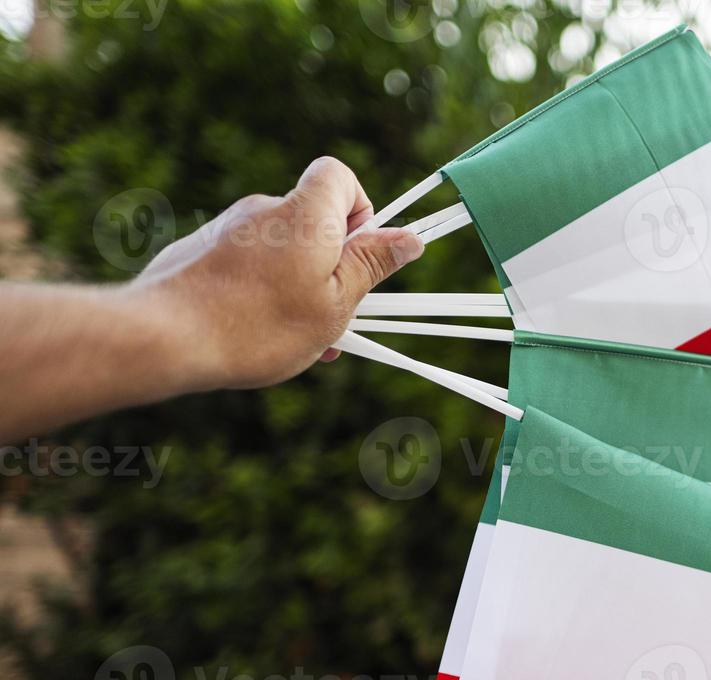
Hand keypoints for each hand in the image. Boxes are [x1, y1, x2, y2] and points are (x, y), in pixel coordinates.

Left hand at [136, 157, 423, 389]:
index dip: (360, 209)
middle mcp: (263, 210)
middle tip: (333, 314)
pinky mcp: (198, 250)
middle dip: (330, 262)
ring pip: (279, 249)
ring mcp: (226, 229)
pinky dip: (260, 290)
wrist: (165, 336)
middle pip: (312, 220)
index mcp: (304, 214)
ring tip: (295, 338)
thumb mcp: (335, 302)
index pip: (339, 175)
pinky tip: (255, 333)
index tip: (359, 254)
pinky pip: (245, 263)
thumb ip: (371, 265)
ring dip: (297, 284)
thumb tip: (409, 237)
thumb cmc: (259, 324)